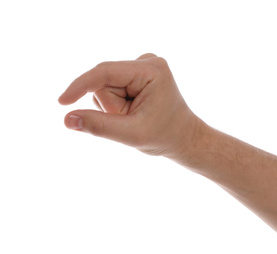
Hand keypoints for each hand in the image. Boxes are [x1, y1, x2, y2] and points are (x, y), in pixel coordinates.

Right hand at [58, 53, 200, 156]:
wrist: (182, 137)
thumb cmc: (164, 136)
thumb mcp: (132, 134)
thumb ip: (99, 126)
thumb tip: (67, 119)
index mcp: (151, 70)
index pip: (105, 72)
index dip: (80, 86)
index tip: (62, 102)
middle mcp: (147, 62)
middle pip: (104, 81)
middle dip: (110, 106)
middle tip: (130, 121)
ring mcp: (142, 66)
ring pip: (105, 86)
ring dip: (113, 107)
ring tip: (135, 117)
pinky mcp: (137, 74)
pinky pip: (111, 88)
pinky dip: (116, 104)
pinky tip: (133, 111)